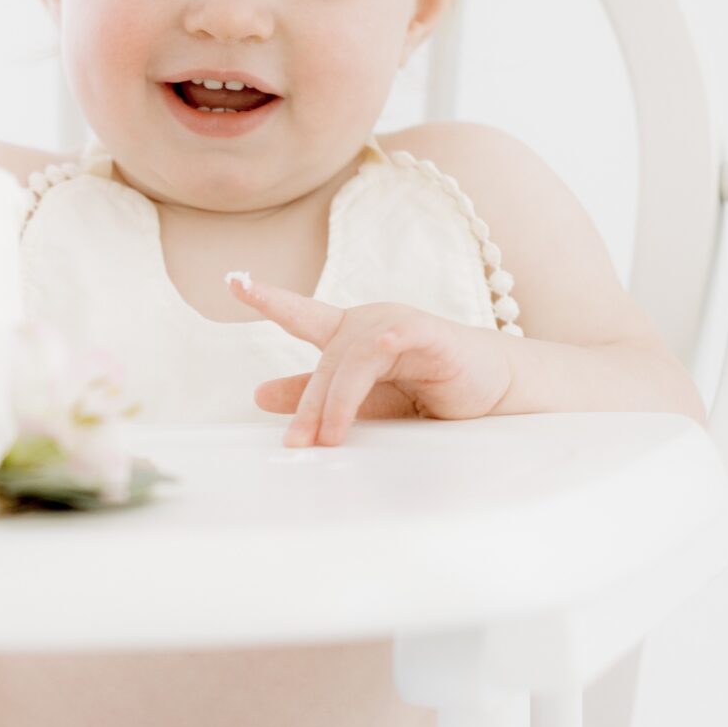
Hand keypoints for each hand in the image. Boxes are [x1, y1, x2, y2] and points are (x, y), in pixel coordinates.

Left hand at [228, 274, 514, 445]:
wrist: (494, 391)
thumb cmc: (431, 390)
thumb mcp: (365, 398)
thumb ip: (316, 395)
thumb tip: (259, 395)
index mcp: (351, 334)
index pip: (302, 315)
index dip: (269, 298)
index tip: (233, 281)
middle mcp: (369, 322)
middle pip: (325, 360)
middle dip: (307, 404)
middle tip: (295, 444)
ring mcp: (398, 324)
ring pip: (350, 359)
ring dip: (334, 402)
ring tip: (327, 439)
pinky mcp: (428, 333)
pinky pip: (389, 346)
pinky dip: (371, 366)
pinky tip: (363, 379)